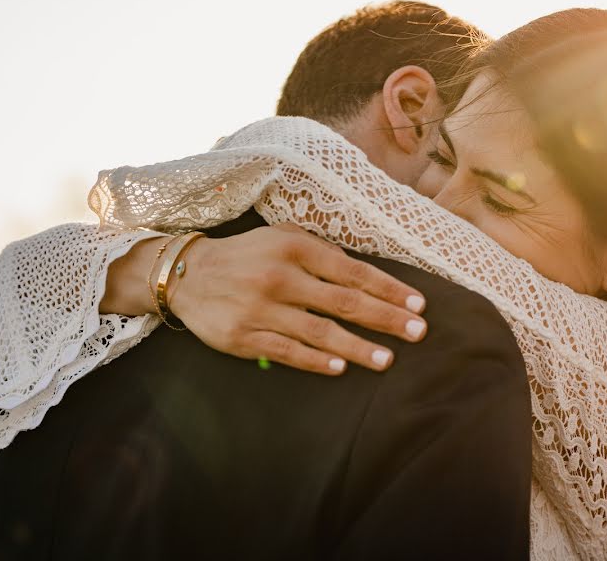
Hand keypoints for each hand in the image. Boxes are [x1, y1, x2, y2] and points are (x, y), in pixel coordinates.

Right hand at [168, 223, 427, 374]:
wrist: (188, 274)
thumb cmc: (248, 255)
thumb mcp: (283, 238)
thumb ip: (322, 252)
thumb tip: (363, 274)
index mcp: (296, 249)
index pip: (353, 272)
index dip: (389, 289)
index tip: (417, 305)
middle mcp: (281, 278)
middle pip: (344, 302)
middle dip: (385, 318)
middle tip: (418, 332)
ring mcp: (262, 309)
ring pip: (319, 332)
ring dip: (358, 347)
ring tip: (388, 359)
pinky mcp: (244, 337)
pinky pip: (287, 352)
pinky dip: (315, 361)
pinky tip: (341, 367)